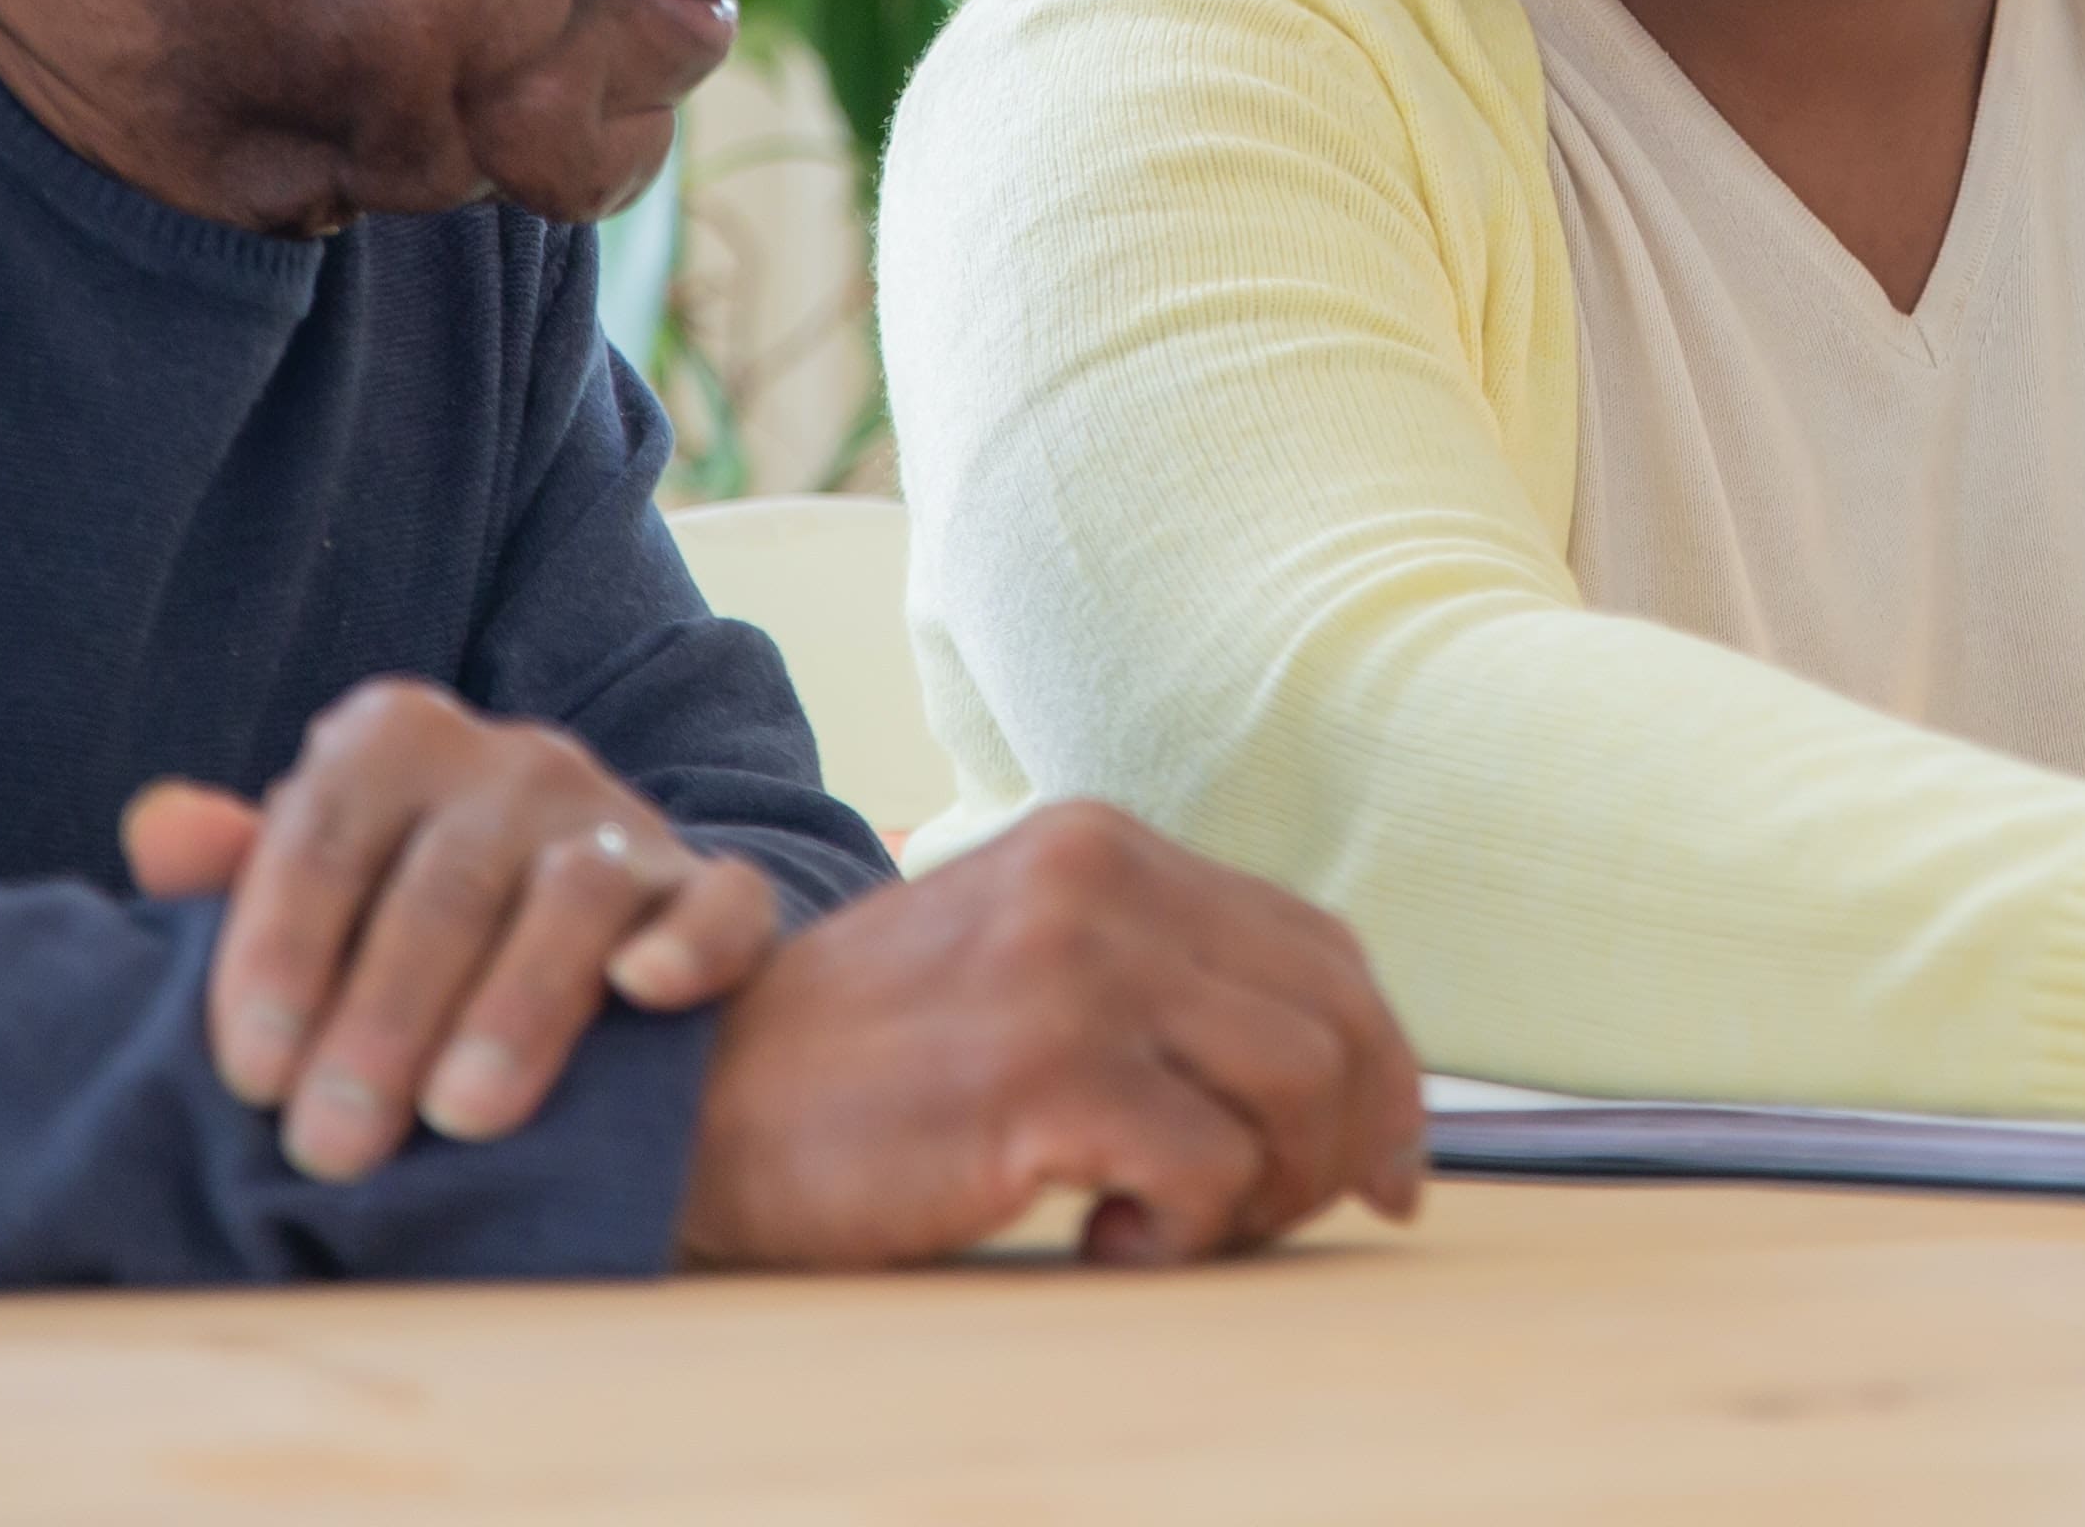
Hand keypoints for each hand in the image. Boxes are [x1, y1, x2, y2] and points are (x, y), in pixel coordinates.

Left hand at [123, 676, 780, 1179]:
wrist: (572, 937)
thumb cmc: (394, 928)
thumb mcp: (306, 893)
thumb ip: (232, 873)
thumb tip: (156, 827)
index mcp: (394, 742)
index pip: (323, 836)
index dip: (279, 955)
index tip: (249, 1076)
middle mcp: (514, 763)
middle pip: (443, 882)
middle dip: (381, 1018)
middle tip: (332, 1144)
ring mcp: (622, 821)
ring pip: (574, 894)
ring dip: (514, 1007)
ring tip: (462, 1117)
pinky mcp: (715, 890)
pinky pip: (721, 903)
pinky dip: (690, 943)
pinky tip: (645, 993)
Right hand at [670, 801, 1427, 1268]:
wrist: (697, 1103)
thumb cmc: (867, 1066)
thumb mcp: (1022, 962)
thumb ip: (1153, 980)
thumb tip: (1331, 1081)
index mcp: (1104, 844)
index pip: (1319, 946)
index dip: (1381, 1064)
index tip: (1387, 1163)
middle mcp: (1101, 880)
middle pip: (1336, 1015)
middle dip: (1350, 1140)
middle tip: (1279, 1218)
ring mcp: (1073, 971)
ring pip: (1300, 1087)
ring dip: (1267, 1190)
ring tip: (1173, 1225)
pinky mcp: (1045, 1075)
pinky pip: (1211, 1169)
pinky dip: (1187, 1232)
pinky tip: (1105, 1241)